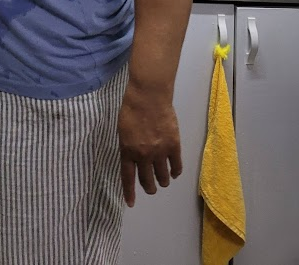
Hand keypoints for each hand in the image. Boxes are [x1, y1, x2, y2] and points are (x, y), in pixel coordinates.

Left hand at [118, 84, 181, 207]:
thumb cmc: (131, 109)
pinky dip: (175, 172)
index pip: (128, 177)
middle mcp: (143, 155)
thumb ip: (128, 147)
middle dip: (149, 187)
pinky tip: (174, 172)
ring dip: (163, 181)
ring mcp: (160, 152)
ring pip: (163, 177)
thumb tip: (134, 160)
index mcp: (127, 150)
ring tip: (163, 180)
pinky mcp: (174, 146)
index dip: (129, 192)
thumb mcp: (122, 130)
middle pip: (148, 181)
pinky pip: (176, 167)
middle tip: (151, 188)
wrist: (149, 95)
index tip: (131, 203)